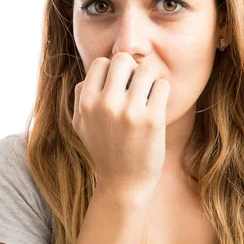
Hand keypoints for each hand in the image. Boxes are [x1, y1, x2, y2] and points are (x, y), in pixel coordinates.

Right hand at [72, 52, 170, 194]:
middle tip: (136, 87)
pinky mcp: (153, 120)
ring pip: (146, 70)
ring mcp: (130, 112)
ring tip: (148, 95)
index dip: (112, 71)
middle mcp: (106, 105)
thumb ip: (80, 95)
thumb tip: (94, 70)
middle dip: (132, 70)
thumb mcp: (80, 123)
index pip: (101, 62)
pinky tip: (157, 104)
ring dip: (150, 80)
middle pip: (124, 59)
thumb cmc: (103, 149)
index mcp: (87, 103)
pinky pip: (163, 86)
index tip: (119, 86)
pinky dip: (162, 91)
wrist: (123, 183)